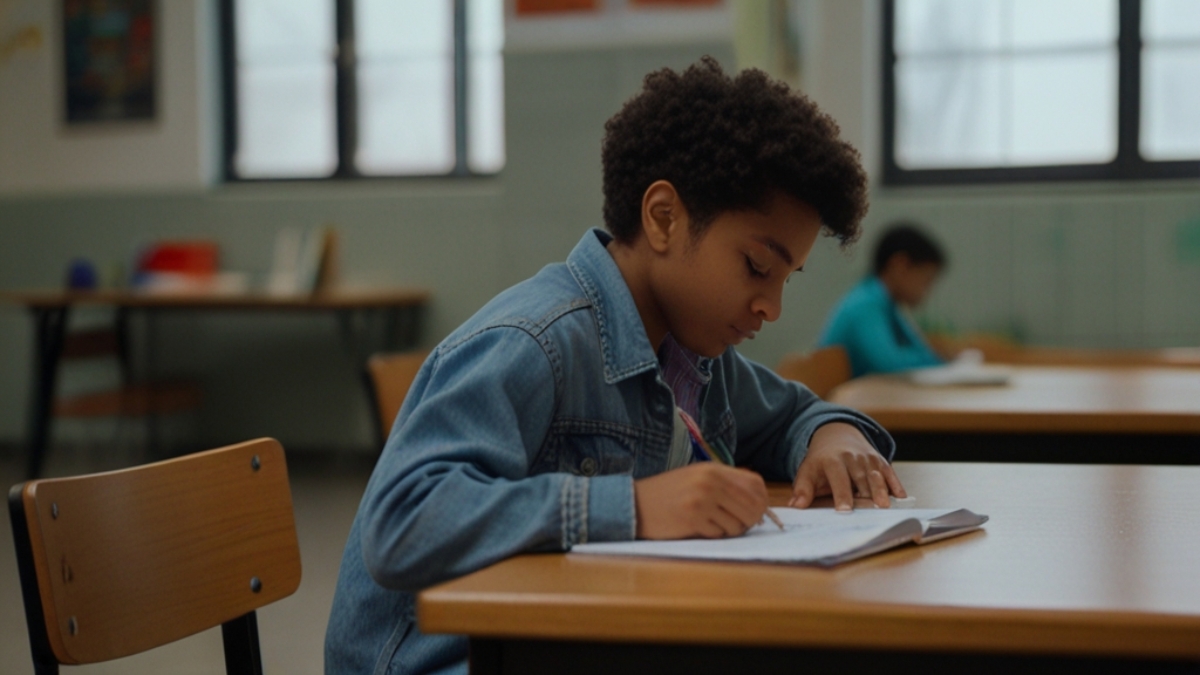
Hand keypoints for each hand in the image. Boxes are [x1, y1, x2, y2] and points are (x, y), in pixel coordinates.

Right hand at [634, 463, 768, 538]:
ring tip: (712, 524)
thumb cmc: (668, 494)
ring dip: (729, 530)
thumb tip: (758, 503)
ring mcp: (702, 499)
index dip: (761, 501)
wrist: (635, 503)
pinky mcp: (693, 518)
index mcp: (713, 469)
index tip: (756, 512)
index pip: (755, 484)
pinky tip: (698, 528)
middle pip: (752, 506)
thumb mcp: (696, 478)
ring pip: (738, 524)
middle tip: (737, 525)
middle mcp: (710, 481)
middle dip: (750, 521)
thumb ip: (724, 485)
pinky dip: (713, 534)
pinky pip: (719, 534)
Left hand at [789, 422, 905, 510]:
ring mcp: (868, 458)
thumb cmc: (821, 461)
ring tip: (885, 507)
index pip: (838, 479)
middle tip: (871, 513)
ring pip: (877, 475)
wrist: (837, 434)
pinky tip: (900, 497)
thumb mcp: (807, 470)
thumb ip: (802, 489)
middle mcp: (852, 458)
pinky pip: (889, 472)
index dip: (842, 495)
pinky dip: (895, 484)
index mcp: (832, 460)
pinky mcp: (880, 461)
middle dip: (866, 495)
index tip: (844, 510)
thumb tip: (795, 506)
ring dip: (882, 490)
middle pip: (861, 479)